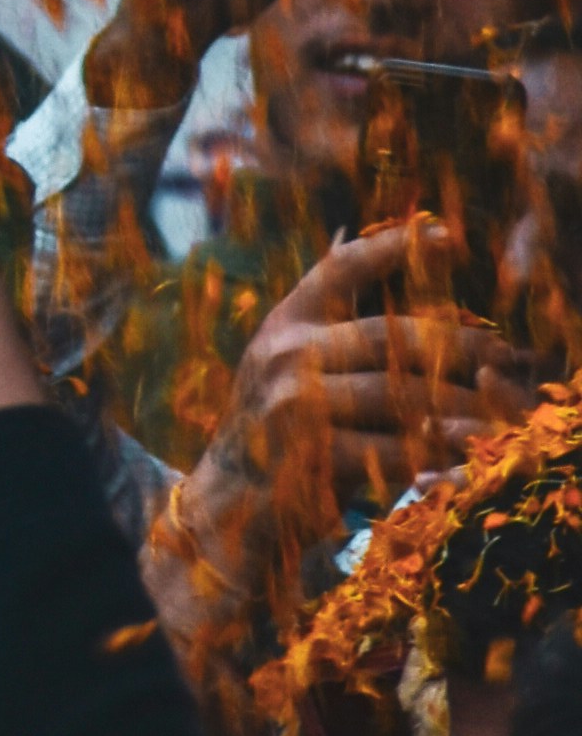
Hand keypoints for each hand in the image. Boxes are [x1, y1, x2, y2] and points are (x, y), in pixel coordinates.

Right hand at [145, 219, 543, 662]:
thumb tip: (369, 252)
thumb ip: (329, 321)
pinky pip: (395, 453)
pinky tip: (467, 457)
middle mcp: (286, 355)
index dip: (393, 248)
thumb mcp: (287, 361)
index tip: (448, 235)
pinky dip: (438, 457)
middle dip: (456, 343)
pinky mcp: (313, 457)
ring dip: (459, 407)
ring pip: (401, 397)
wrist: (233, 500)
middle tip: (503, 351)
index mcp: (285, 322)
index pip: (340, 270)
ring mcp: (296, 406)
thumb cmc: (279, 426)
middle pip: (389, 336)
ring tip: (498, 411)